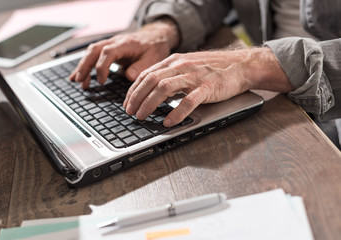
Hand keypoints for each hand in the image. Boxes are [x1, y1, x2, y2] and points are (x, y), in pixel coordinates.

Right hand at [69, 18, 179, 88]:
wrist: (155, 38)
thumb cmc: (154, 48)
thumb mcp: (153, 58)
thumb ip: (141, 67)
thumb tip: (128, 76)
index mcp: (125, 43)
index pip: (108, 52)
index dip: (102, 66)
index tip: (101, 81)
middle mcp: (115, 42)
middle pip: (94, 50)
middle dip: (85, 65)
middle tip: (80, 80)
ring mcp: (110, 44)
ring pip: (91, 52)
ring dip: (83, 66)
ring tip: (78, 82)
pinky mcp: (108, 50)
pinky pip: (93, 56)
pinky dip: (86, 66)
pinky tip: (80, 77)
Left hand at [124, 47, 292, 126]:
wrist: (241, 65)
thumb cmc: (213, 69)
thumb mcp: (187, 67)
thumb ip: (170, 76)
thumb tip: (152, 92)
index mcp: (174, 62)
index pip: (146, 74)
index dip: (133, 90)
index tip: (127, 103)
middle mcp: (181, 66)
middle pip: (150, 81)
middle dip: (136, 98)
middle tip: (130, 112)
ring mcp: (194, 76)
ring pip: (164, 89)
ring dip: (149, 104)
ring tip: (142, 117)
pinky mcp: (207, 88)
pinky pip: (188, 101)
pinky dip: (176, 112)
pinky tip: (168, 122)